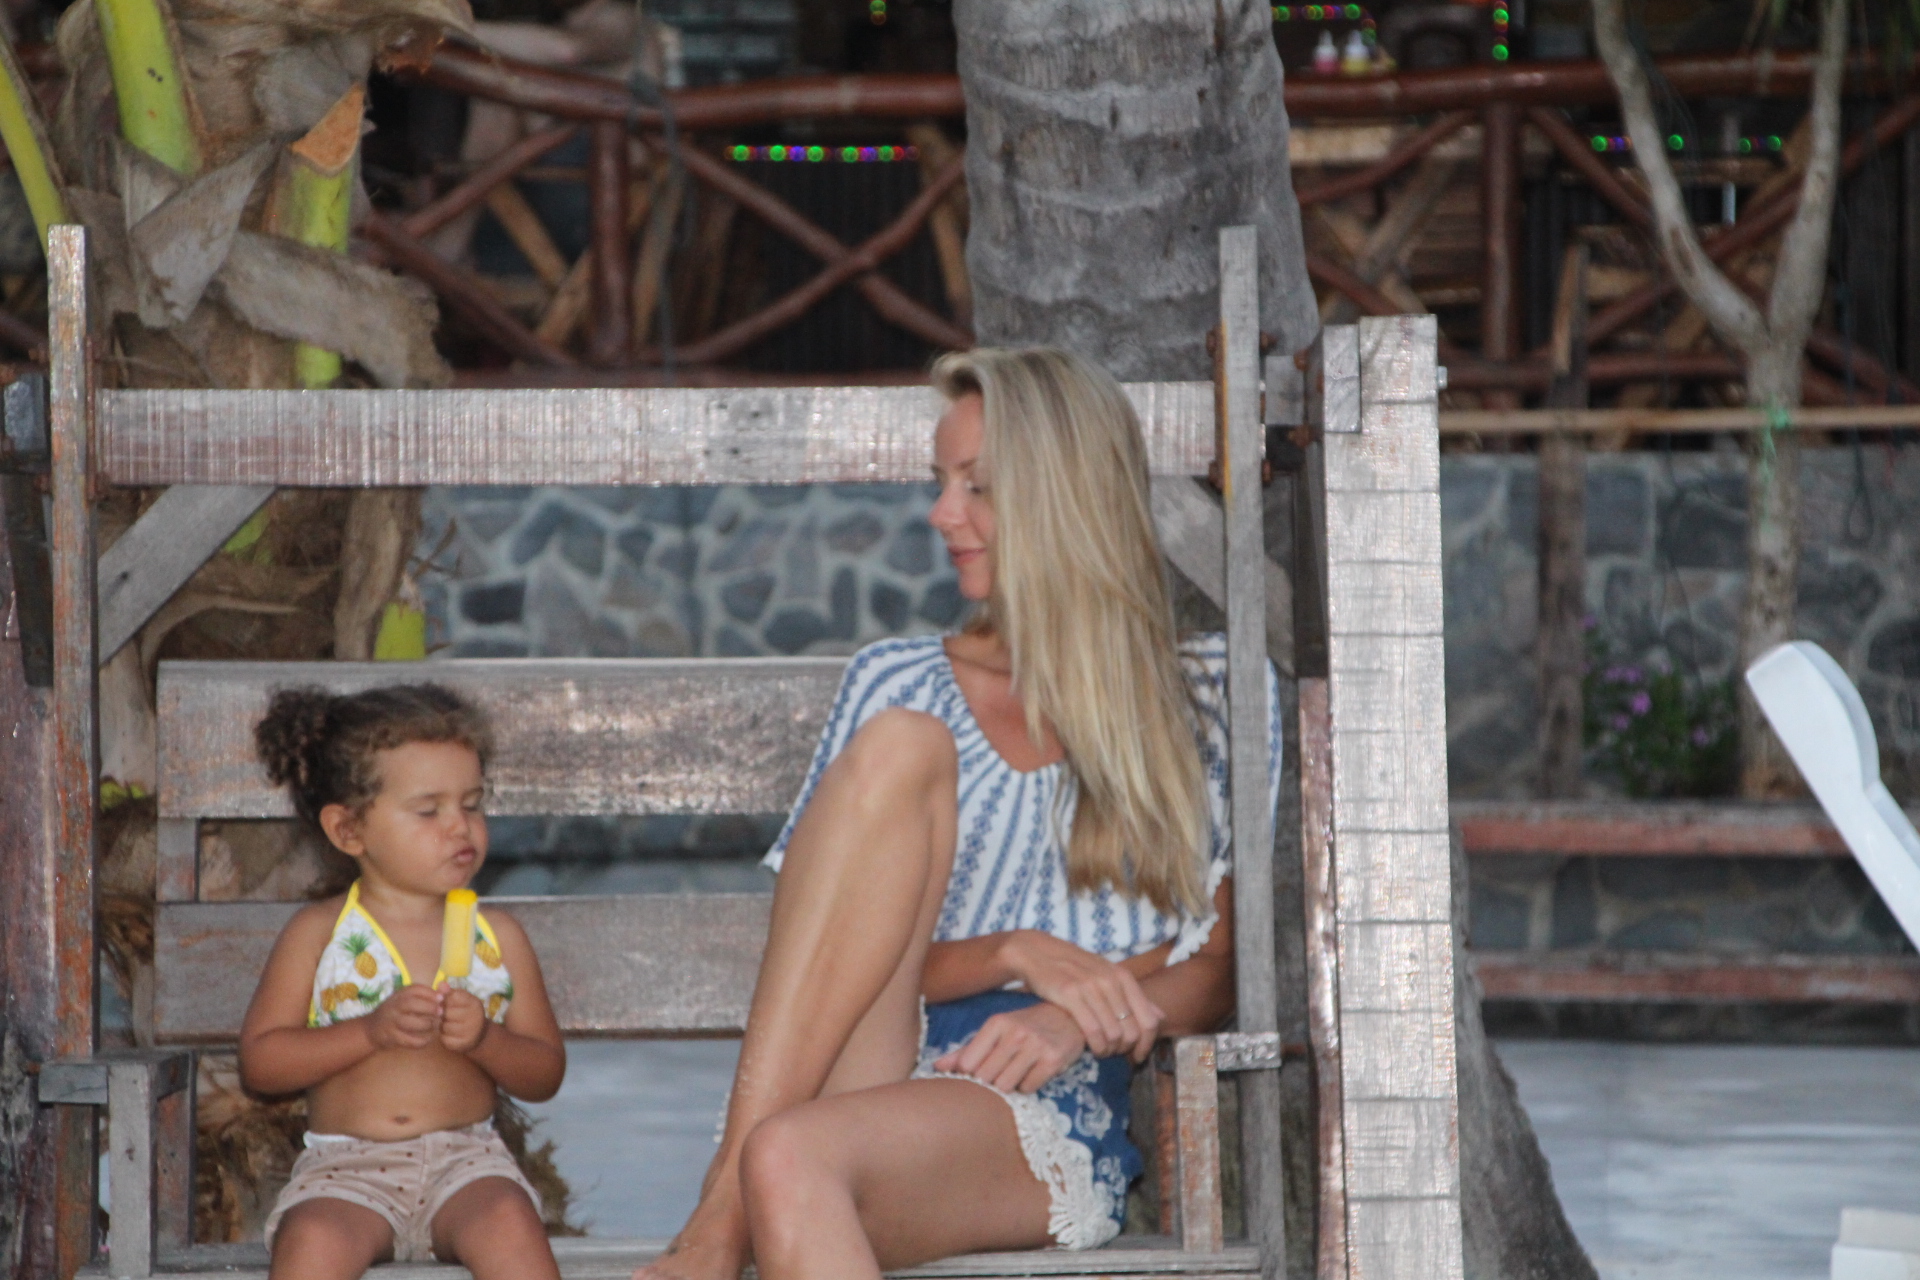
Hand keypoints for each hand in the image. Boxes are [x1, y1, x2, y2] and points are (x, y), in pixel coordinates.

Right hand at [363, 984, 439, 1050]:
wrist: (371, 1029)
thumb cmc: (395, 1012)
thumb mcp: (404, 999)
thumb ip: (422, 996)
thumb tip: (444, 993)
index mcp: (399, 995)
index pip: (415, 989)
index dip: (431, 993)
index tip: (441, 999)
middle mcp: (393, 1006)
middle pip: (412, 1004)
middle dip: (430, 1008)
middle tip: (440, 1013)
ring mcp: (391, 1022)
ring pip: (411, 1023)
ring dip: (427, 1025)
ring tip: (434, 1026)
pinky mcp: (391, 1037)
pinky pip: (409, 1040)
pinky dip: (422, 1041)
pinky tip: (428, 1039)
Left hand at [437, 984, 488, 1053]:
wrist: (479, 1034)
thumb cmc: (466, 1012)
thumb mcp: (461, 1000)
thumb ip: (450, 992)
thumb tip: (440, 984)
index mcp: (474, 1003)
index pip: (453, 996)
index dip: (446, 1000)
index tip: (447, 1003)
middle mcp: (475, 1017)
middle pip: (447, 1012)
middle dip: (443, 1014)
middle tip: (447, 1016)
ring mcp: (471, 1032)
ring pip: (444, 1027)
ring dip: (442, 1026)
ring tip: (449, 1025)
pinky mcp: (463, 1044)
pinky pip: (444, 1039)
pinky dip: (444, 1037)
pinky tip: (450, 1034)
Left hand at [934, 1003, 1087, 1092]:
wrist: (1068, 1016)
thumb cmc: (1025, 1026)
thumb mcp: (996, 1031)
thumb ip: (966, 1050)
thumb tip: (936, 1068)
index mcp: (996, 1023)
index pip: (968, 1064)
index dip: (970, 1075)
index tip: (979, 1072)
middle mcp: (1015, 1032)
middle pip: (986, 1078)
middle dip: (990, 1082)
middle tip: (1001, 1073)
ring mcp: (1036, 1045)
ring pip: (1006, 1086)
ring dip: (1009, 1086)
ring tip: (1017, 1072)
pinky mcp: (1053, 1059)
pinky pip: (1029, 1088)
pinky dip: (1028, 1086)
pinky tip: (1033, 1073)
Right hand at [1002, 931, 1163, 1060]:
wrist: (1037, 952)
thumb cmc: (1074, 967)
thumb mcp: (1107, 975)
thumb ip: (1134, 996)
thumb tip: (1161, 1016)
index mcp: (1124, 977)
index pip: (1149, 1020)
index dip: (1147, 1045)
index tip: (1138, 1057)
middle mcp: (1111, 981)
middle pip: (1132, 1032)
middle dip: (1126, 1050)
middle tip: (1114, 1054)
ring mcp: (1091, 987)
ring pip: (1114, 1034)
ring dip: (1110, 1051)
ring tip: (1101, 1052)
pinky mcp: (1071, 995)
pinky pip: (1093, 1031)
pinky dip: (1095, 1046)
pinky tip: (1090, 1048)